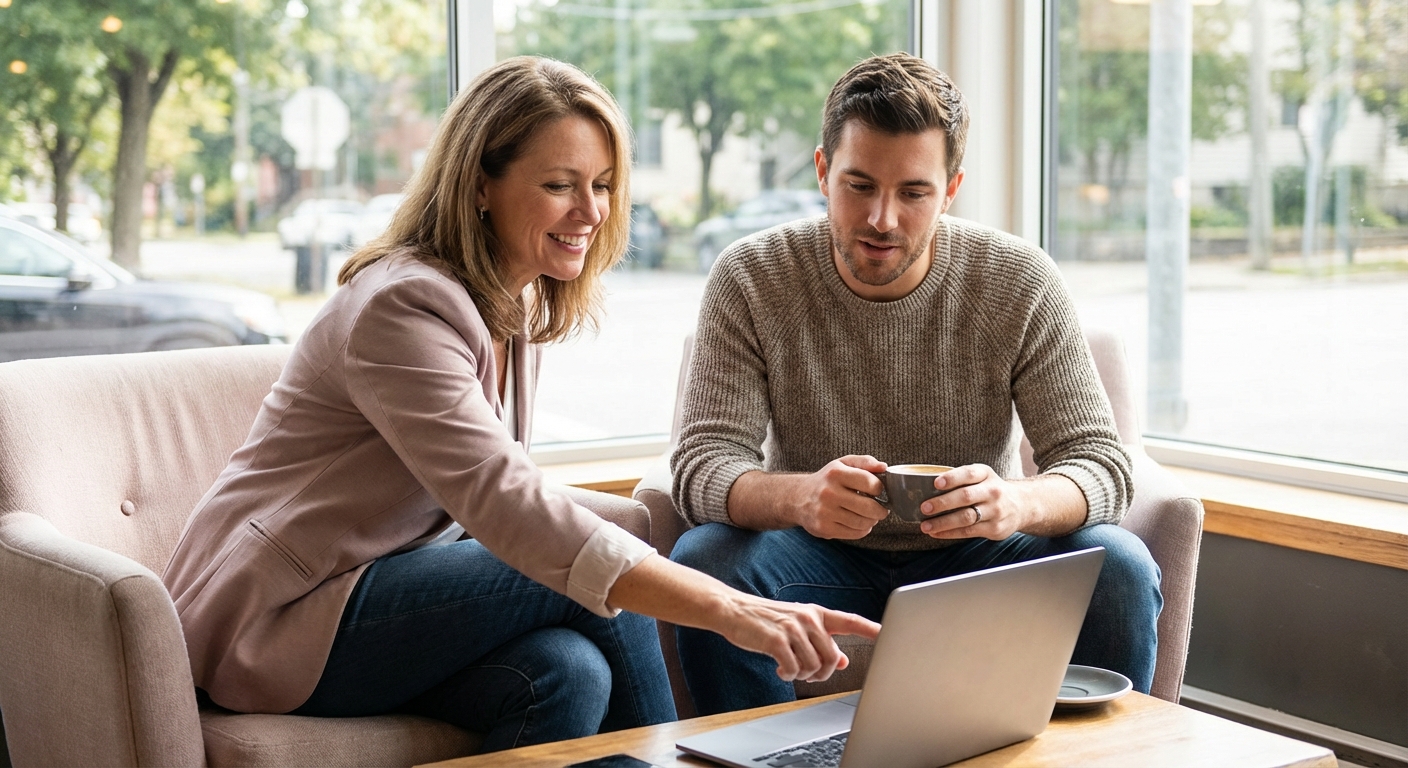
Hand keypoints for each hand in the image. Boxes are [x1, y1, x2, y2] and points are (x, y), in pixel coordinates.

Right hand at [716, 593, 880, 682]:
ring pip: (813, 666)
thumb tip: (843, 660)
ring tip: (790, 668)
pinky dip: (788, 675)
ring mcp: (792, 628)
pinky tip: (779, 669)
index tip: (886, 633)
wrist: (733, 610)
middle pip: (832, 657)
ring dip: (802, 675)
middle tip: (806, 673)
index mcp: (817, 614)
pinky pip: (793, 668)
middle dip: (821, 673)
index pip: (850, 620)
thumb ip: (822, 641)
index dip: (870, 629)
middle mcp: (808, 618)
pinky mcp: (776, 639)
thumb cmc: (766, 619)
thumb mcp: (797, 626)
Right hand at [792, 455, 888, 539]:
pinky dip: (862, 530)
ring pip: (863, 523)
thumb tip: (883, 467)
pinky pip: (855, 533)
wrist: (798, 498)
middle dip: (881, 510)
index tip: (878, 491)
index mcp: (835, 473)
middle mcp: (829, 493)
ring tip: (869, 516)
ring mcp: (825, 512)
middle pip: (869, 507)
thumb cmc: (827, 480)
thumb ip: (865, 462)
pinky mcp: (824, 528)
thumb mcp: (842, 464)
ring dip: (872, 521)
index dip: (880, 489)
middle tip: (881, 509)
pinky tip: (858, 523)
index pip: (871, 483)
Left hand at [917, 464, 1028, 539]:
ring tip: (925, 526)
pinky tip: (936, 533)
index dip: (952, 478)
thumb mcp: (981, 477)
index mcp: (986, 474)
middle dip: (943, 503)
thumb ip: (960, 479)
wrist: (1021, 505)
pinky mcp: (995, 529)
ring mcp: (995, 511)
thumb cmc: (990, 489)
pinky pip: (968, 532)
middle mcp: (993, 491)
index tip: (936, 483)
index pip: (969, 474)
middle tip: (924, 507)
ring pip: (966, 517)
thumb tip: (924, 485)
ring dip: (943, 523)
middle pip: (966, 497)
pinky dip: (949, 533)